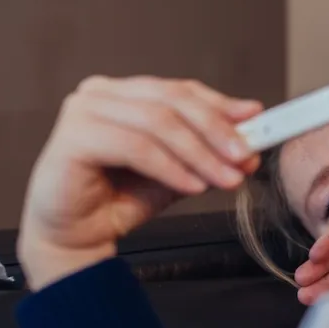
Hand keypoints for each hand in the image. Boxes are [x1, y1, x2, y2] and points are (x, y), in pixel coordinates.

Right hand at [18, 76, 262, 289]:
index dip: (220, 105)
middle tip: (244, 156)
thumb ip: (206, 154)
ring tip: (225, 179)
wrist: (77, 237)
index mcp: (123, 93)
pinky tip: (192, 186)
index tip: (255, 120)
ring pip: (157, 123)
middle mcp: (101, 93)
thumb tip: (250, 148)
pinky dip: (171, 167)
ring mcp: (83, 111)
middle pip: (171, 101)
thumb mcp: (176, 172)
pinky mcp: (73, 138)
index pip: (180, 90)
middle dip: (215, 130)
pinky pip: (136, 148)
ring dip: (199, 153)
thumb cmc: (118, 200)